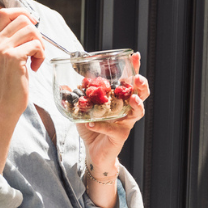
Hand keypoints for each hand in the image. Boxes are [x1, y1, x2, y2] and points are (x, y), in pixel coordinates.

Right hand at [0, 8, 45, 124]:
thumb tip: (31, 24)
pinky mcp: (13, 58)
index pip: (5, 12)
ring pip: (31, 30)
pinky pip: (36, 45)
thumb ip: (12, 41)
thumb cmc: (10, 83)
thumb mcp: (6, 58)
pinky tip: (35, 67)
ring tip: (36, 60)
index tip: (32, 25)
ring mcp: (3, 49)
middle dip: (36, 33)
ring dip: (40, 45)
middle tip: (36, 50)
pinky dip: (41, 55)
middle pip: (22, 19)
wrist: (4, 105)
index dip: (22, 13)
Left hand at [80, 51, 150, 170]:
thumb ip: (75, 98)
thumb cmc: (92, 127)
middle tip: (137, 78)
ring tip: (131, 98)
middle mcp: (126, 110)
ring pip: (137, 112)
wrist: (93, 151)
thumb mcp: (82, 110)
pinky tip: (91, 122)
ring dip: (135, 104)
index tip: (134, 56)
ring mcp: (125, 123)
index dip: (134, 68)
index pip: (129, 81)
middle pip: (142, 95)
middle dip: (141, 85)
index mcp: (119, 99)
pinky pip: (112, 129)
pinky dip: (101, 125)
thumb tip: (66, 86)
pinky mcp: (120, 136)